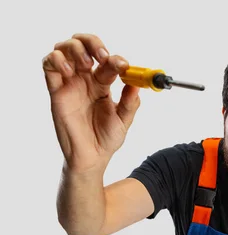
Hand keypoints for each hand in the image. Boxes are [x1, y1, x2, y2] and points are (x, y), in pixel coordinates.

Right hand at [42, 33, 140, 172]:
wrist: (91, 159)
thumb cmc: (106, 141)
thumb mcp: (123, 121)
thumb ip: (130, 103)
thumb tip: (138, 83)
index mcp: (103, 84)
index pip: (107, 61)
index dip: (115, 59)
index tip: (123, 66)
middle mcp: (85, 79)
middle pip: (83, 44)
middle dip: (93, 43)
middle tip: (102, 57)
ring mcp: (69, 83)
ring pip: (64, 48)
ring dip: (75, 48)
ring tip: (85, 65)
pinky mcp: (56, 91)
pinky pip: (49, 65)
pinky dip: (57, 59)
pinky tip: (70, 72)